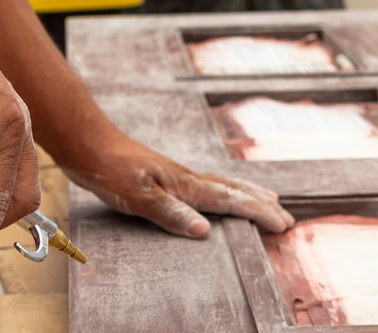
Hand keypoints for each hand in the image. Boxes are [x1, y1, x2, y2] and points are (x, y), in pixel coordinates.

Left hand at [61, 131, 294, 237]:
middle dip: (262, 205)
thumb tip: (205, 231)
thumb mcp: (137, 196)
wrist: (90, 145)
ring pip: (224, 185)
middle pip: (235, 191)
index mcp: (186, 184)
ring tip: (268, 199)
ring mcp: (179, 176)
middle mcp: (188, 178)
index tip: (282, 223)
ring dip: (249, 194)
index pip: (232, 201)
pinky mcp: (168, 177)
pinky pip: (208, 186)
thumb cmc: (111, 170)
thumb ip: (170, 213)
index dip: (258, 213)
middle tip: (287, 218)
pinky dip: (226, 191)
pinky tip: (220, 194)